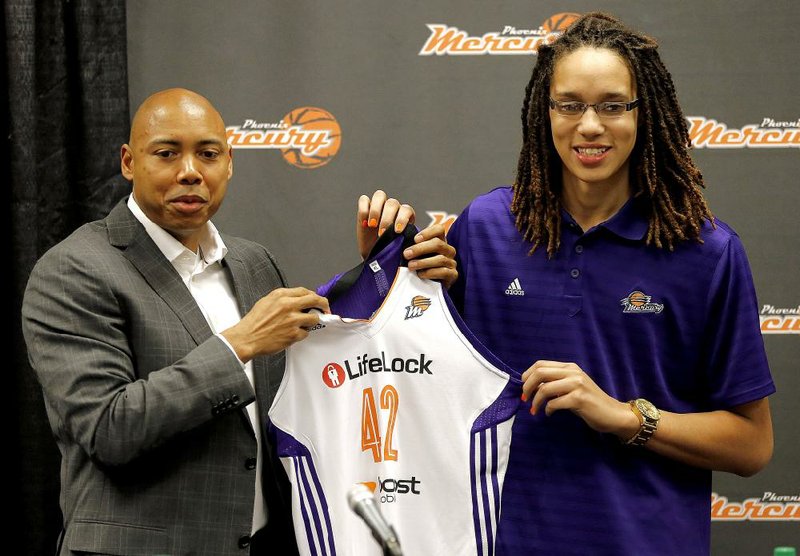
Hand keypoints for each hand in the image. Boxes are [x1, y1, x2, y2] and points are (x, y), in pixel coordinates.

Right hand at [221, 288, 329, 361]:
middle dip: (323, 304)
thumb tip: (298, 300)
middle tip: (326, 309)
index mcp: (280, 295)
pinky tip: (292, 334)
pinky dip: (301, 334)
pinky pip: (306, 333)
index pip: (304, 291)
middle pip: (315, 300)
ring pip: (314, 318)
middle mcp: (288, 305)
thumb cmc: (254, 323)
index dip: (313, 295)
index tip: (316, 300)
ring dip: (311, 322)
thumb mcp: (266, 302)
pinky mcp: (294, 333)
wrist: (247, 338)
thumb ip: (283, 299)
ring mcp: (292, 320)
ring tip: (303, 325)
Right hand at [357, 190, 414, 258]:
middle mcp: (393, 208)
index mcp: (405, 216)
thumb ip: (404, 240)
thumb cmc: (389, 251)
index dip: (402, 219)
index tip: (397, 231)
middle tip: (381, 233)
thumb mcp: (399, 248)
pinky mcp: (365, 207)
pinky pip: (364, 200)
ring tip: (371, 225)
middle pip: (392, 203)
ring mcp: (379, 205)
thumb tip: (408, 241)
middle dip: (386, 219)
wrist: (375, 255)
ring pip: (379, 195)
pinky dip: (364, 209)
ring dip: (375, 210)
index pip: (406, 210)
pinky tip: (364, 223)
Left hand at [403, 224, 457, 289]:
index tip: (415, 239)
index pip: (439, 229)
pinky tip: (420, 274)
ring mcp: (452, 262)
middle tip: (406, 254)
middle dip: (420, 248)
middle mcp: (448, 250)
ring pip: (440, 258)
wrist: (430, 287)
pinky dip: (430, 273)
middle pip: (438, 244)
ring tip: (411, 266)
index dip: (427, 232)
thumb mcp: (417, 255)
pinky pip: (443, 271)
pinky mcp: (453, 275)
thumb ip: (413, 247)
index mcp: (440, 241)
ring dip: (423, 262)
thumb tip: (400, 238)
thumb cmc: (422, 268)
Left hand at [521, 360, 637, 437]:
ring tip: (535, 410)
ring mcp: (577, 384)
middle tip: (525, 399)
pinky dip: (548, 409)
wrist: (613, 414)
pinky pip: (555, 403)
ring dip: (536, 401)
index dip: (527, 375)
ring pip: (545, 388)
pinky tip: (549, 414)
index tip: (524, 388)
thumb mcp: (571, 388)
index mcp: (570, 367)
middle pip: (540, 372)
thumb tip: (531, 386)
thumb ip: (554, 383)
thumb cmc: (589, 402)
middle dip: (527, 387)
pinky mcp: (580, 399)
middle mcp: (573, 372)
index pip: (540, 364)